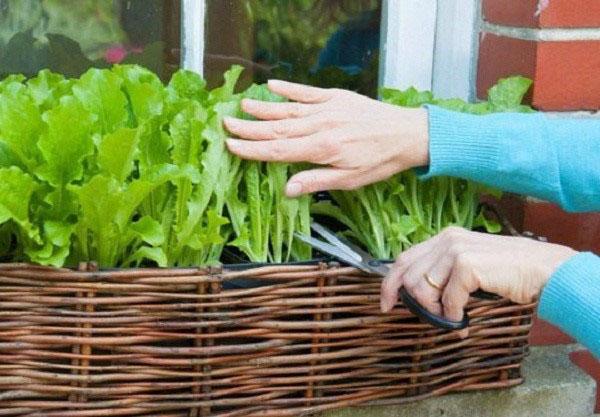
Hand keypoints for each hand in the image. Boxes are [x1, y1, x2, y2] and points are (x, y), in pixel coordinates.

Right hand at [224, 80, 428, 196]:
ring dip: (263, 108)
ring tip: (242, 106)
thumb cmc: (380, 161)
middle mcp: (320, 126)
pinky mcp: (336, 97)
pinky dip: (289, 88)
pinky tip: (273, 86)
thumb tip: (287, 190)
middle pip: (276, 128)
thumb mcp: (350, 180)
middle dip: (249, 128)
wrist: (408, 134)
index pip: (278, 150)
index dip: (252, 149)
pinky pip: (307, 92)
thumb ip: (316, 181)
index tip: (231, 145)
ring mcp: (327, 108)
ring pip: (288, 109)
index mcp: (321, 149)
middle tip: (226, 123)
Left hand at [380, 227, 576, 326]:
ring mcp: (456, 250)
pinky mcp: (467, 265)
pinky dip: (454, 315)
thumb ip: (444, 272)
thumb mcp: (469, 264)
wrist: (543, 269)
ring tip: (455, 317)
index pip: (403, 259)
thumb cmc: (508, 270)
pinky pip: (447, 300)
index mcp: (444, 237)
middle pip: (408, 276)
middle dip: (415, 303)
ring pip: (423, 289)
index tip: (386, 304)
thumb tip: (418, 295)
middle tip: (434, 318)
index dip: (390, 283)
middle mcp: (447, 240)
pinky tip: (465, 319)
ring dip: (436, 311)